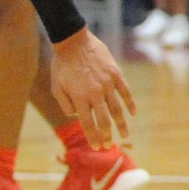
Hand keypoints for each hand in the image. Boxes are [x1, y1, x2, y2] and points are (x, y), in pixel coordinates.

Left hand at [49, 28, 136, 148]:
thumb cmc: (61, 65)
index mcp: (79, 98)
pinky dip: (130, 104)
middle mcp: (95, 93)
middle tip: (110, 147)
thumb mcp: (56, 86)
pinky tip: (132, 113)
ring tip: (125, 136)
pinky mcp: (115, 74)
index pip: (88, 123)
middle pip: (104, 120)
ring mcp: (107, 83)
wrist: (73, 41)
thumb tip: (75, 116)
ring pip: (117, 109)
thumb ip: (65, 104)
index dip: (93, 137)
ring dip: (122, 125)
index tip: (97, 147)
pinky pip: (126, 92)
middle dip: (107, 136)